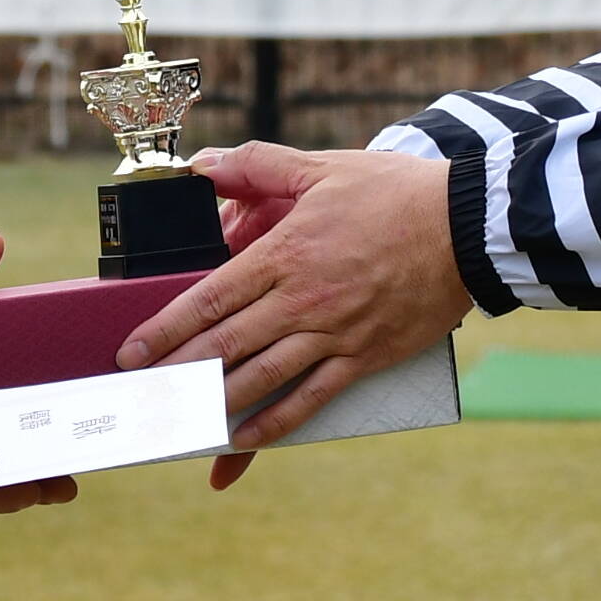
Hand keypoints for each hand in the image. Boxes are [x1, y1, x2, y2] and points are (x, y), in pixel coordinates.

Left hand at [116, 143, 473, 465]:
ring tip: (180, 419)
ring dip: (216, 403)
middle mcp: (303, 300)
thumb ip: (258, 164)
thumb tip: (203, 164)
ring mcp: (335, 333)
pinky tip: (245, 437)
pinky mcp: (365, 355)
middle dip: (178, 373)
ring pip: (262, 377)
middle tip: (142, 395)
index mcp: (285, 253)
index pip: (209, 298)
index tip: (132, 353)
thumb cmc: (394, 193)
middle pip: (226, 345)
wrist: (468, 227)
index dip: (165, 329)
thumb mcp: (321, 167)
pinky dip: (276, 422)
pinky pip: (312, 397)